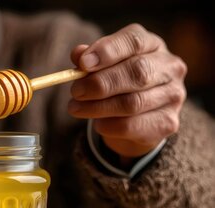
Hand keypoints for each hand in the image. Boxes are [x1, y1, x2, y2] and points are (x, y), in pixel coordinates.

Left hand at [68, 24, 186, 159]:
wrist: (135, 118)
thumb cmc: (116, 82)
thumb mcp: (103, 66)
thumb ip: (90, 58)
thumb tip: (78, 54)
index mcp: (152, 45)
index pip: (134, 41)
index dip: (108, 51)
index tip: (83, 64)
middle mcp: (169, 67)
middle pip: (137, 72)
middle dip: (100, 83)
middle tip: (75, 91)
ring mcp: (173, 95)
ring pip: (133, 102)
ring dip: (98, 107)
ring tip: (76, 108)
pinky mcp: (167, 122)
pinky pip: (132, 125)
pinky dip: (109, 125)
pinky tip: (97, 124)